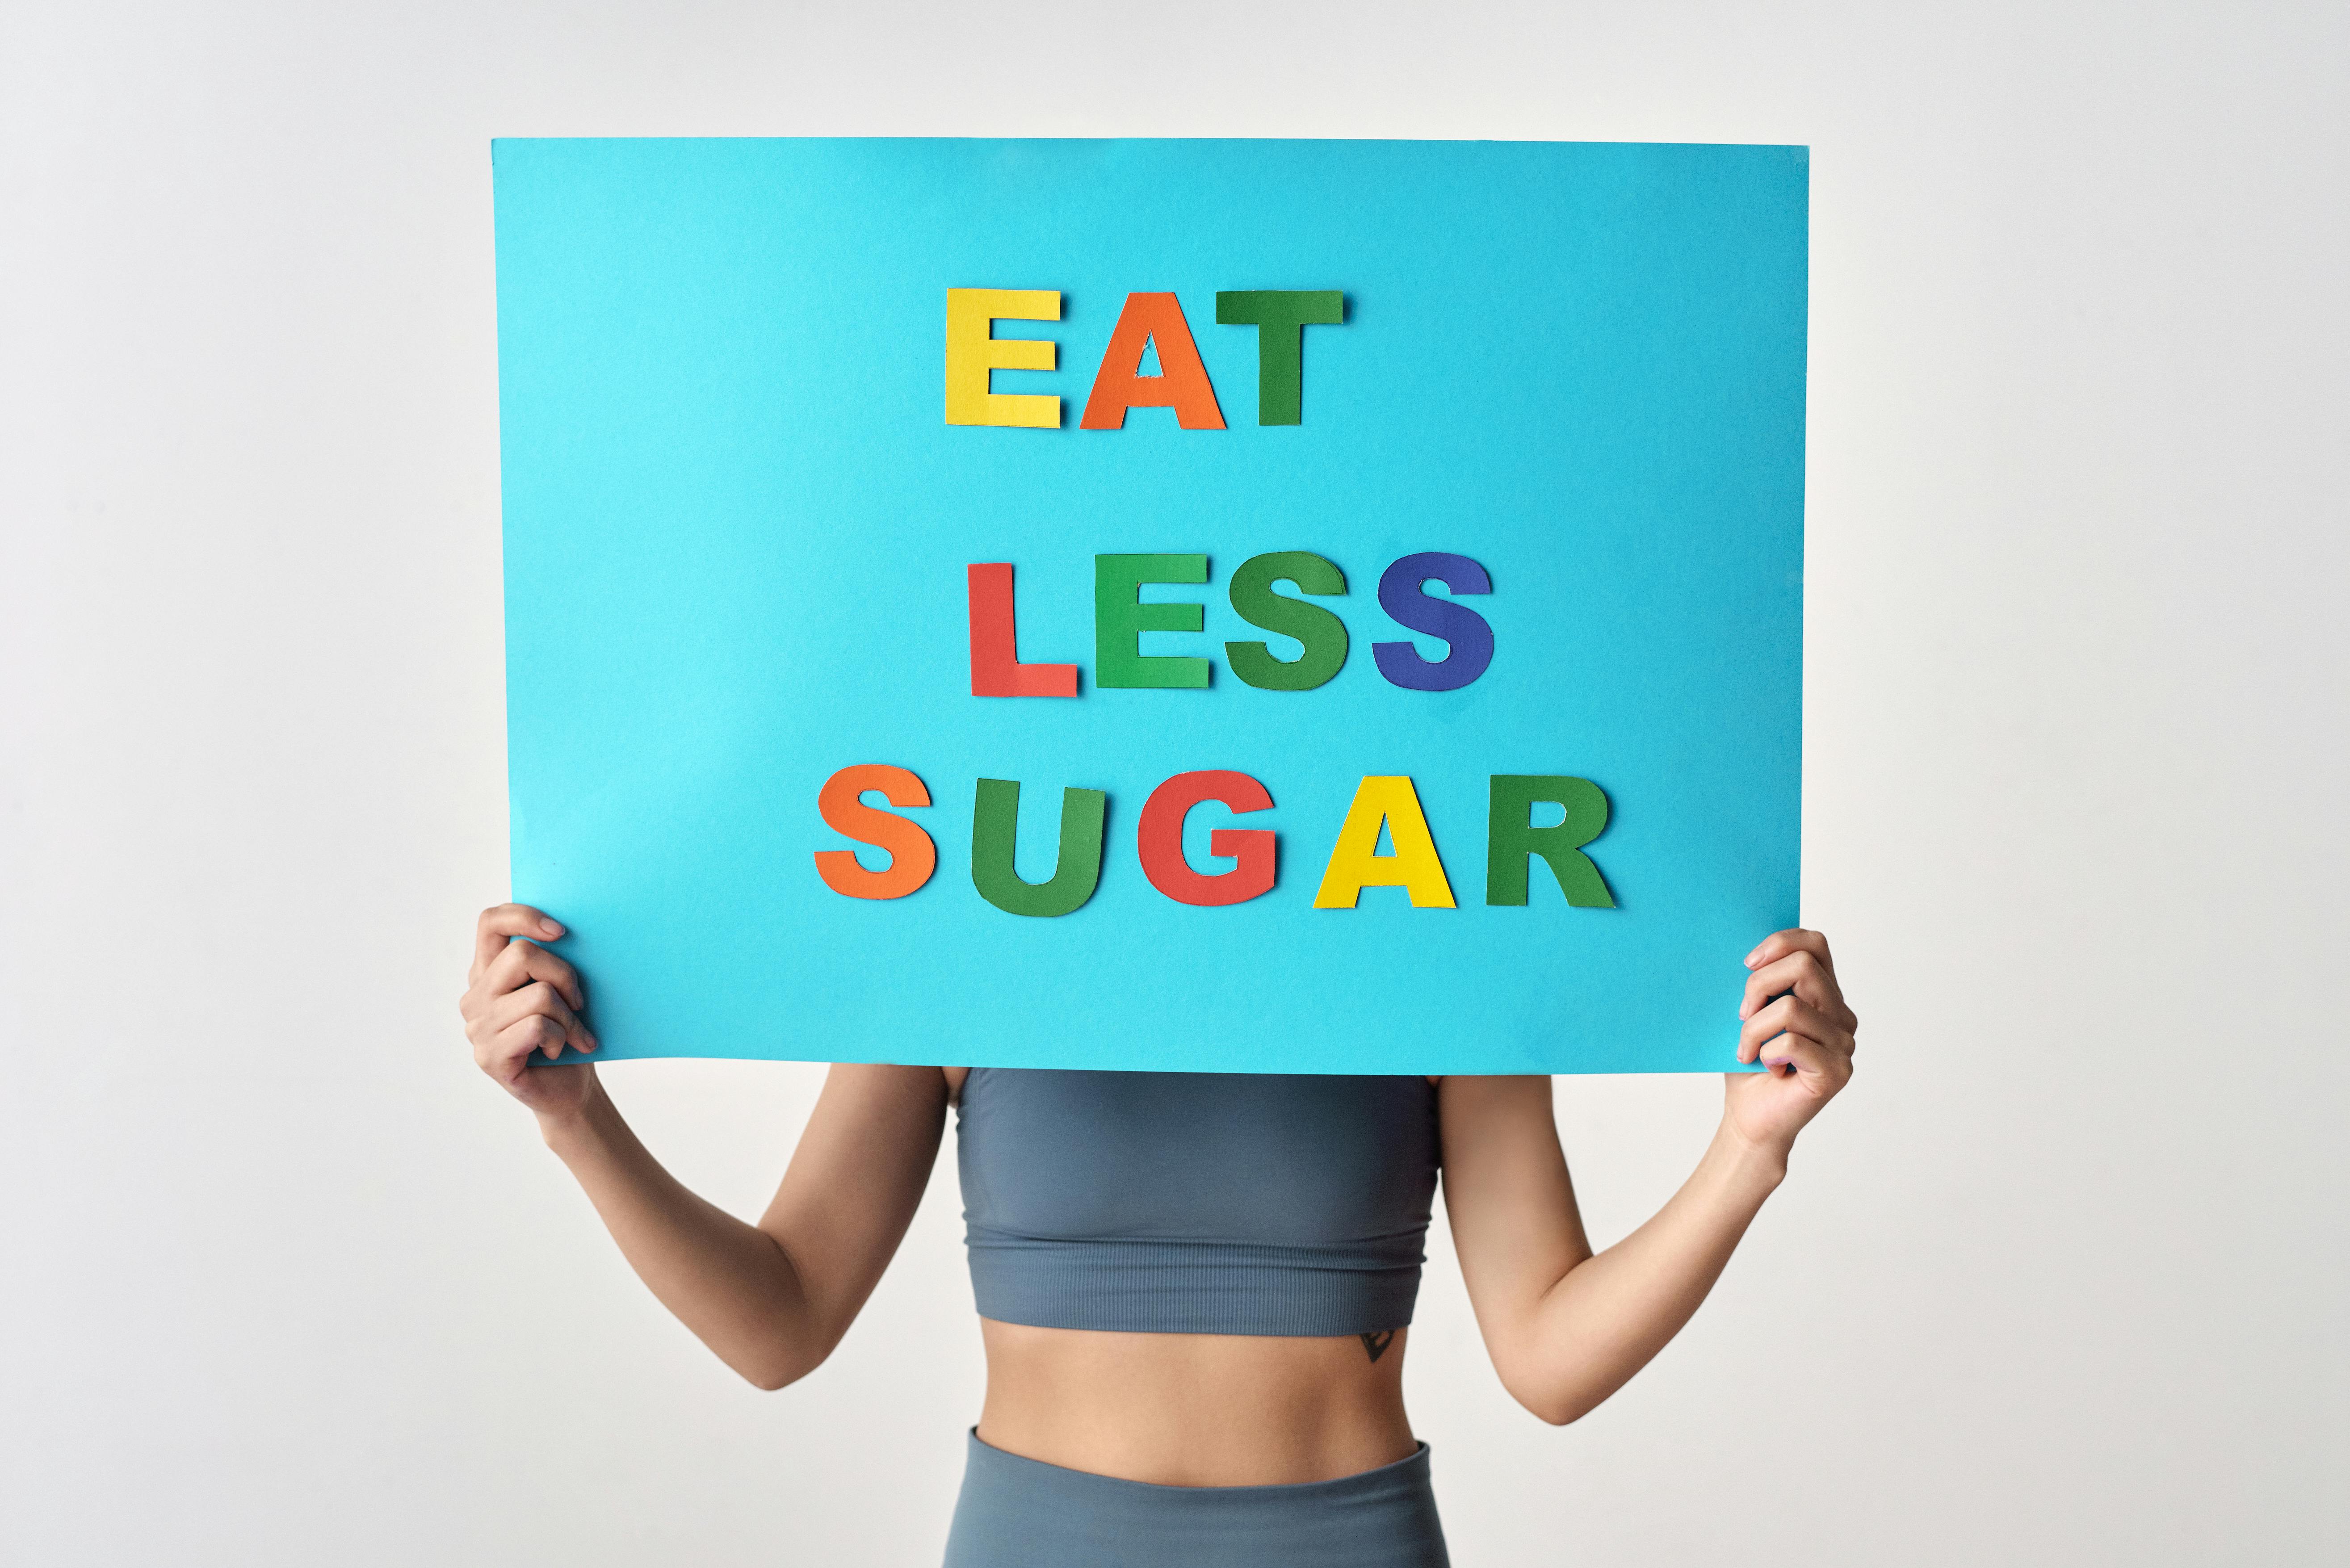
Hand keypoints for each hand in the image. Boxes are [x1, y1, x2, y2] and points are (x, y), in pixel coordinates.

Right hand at [461, 903, 598, 1122]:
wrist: (568, 1089)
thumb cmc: (566, 1033)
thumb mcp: (560, 989)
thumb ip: (550, 960)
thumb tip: (568, 931)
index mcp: (487, 971)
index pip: (490, 922)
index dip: (525, 916)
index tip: (562, 932)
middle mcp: (475, 996)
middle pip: (522, 955)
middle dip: (564, 975)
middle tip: (578, 1001)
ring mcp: (477, 1028)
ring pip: (538, 995)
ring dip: (568, 1016)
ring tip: (573, 1033)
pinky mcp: (489, 1056)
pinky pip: (537, 1027)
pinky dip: (561, 1038)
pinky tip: (559, 1050)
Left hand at [1722, 929, 1856, 1159]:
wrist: (1749, 1118)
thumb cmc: (1747, 1065)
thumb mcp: (1749, 1014)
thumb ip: (1761, 982)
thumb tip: (1748, 952)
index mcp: (1824, 995)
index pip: (1815, 944)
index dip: (1780, 942)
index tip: (1747, 963)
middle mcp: (1841, 1016)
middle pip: (1803, 967)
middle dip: (1759, 984)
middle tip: (1740, 1014)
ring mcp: (1844, 1043)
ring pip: (1792, 1008)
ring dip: (1753, 1028)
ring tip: (1746, 1050)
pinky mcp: (1837, 1071)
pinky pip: (1791, 1042)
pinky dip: (1764, 1053)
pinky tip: (1766, 1068)